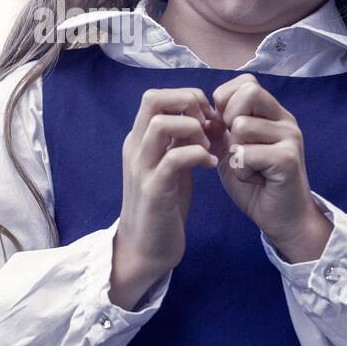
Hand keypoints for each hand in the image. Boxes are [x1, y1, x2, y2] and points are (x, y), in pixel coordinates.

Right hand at [115, 87, 220, 286]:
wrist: (144, 249)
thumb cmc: (162, 206)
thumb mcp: (170, 166)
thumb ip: (181, 143)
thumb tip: (205, 120)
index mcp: (139, 140)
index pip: (155, 96)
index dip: (185, 97)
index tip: (207, 117)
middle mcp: (135, 148)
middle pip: (153, 99)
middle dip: (188, 103)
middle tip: (208, 124)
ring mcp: (142, 168)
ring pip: (160, 124)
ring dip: (192, 129)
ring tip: (208, 146)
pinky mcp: (153, 191)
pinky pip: (174, 159)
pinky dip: (198, 156)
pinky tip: (211, 166)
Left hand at [208, 74, 332, 259]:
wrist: (283, 220)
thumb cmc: (257, 185)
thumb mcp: (232, 151)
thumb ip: (220, 129)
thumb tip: (206, 113)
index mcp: (273, 114)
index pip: (246, 82)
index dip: (225, 101)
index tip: (224, 128)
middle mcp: (285, 120)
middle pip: (248, 93)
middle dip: (229, 119)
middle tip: (236, 147)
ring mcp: (290, 137)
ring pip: (242, 125)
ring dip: (235, 153)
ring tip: (249, 168)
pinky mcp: (288, 158)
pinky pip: (246, 153)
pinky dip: (242, 171)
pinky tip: (256, 180)